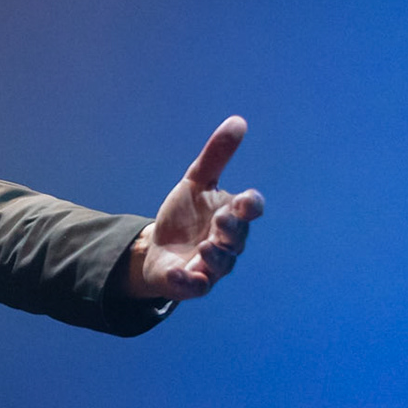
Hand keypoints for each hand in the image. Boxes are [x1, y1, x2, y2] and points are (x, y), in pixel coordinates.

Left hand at [127, 116, 264, 299]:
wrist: (157, 248)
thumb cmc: (184, 215)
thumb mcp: (195, 182)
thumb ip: (216, 156)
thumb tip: (238, 121)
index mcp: (231, 215)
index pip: (250, 210)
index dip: (251, 206)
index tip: (245, 200)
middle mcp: (228, 242)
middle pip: (237, 238)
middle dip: (232, 230)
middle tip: (221, 221)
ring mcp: (211, 265)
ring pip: (222, 264)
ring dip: (216, 256)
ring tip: (205, 245)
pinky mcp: (192, 283)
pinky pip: (194, 286)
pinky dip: (187, 281)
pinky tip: (177, 272)